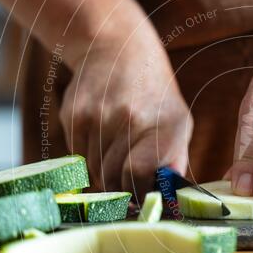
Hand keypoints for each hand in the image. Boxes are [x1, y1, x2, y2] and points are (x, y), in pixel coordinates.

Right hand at [60, 36, 191, 199]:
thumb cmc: (154, 97)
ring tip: (114, 154)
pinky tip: (99, 140)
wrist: (118, 50)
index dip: (137, 193)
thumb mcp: (178, 122)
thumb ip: (174, 161)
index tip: (139, 197)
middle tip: (124, 183)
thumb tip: (166, 202)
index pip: (139, 176)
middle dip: (119, 188)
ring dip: (102, 173)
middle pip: (113, 178)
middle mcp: (131, 120)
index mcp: (165, 126)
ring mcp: (99, 116)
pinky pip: (77, 157)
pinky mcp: (74, 115)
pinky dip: (86, 158)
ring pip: (94, 171)